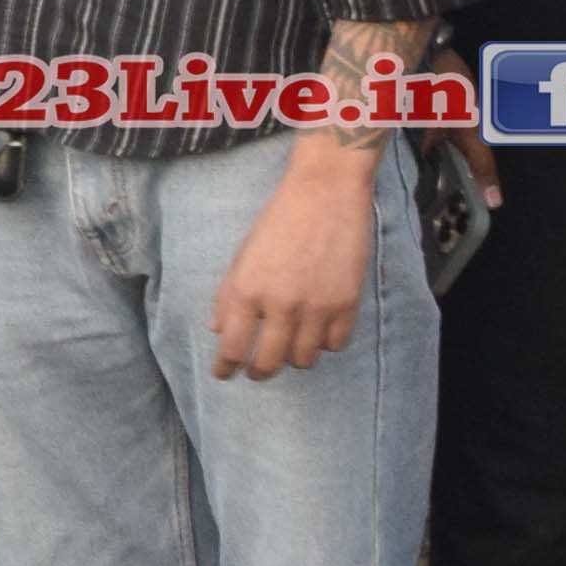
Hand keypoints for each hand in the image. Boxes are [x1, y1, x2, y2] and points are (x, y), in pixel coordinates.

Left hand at [207, 143, 379, 379]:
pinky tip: (319, 330)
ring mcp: (315, 307)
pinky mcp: (346, 304)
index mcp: (247, 291)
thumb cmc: (279, 218)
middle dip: (258, 372)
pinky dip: (325, 343)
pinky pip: (335, 345)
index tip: (224, 374)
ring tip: (291, 346)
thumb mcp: (243, 253)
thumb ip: (228, 295)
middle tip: (257, 371)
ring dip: (293, 357)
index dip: (225, 368)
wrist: (325, 191)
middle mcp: (279, 305)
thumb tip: (218, 331)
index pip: (232, 348)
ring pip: (303, 360)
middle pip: (268, 364)